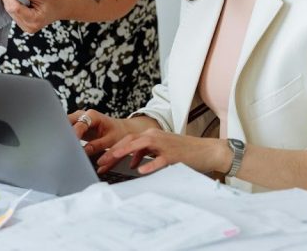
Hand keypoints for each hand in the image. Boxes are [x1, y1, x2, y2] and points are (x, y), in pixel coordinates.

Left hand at [1, 0, 64, 33]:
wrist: (63, 8)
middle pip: (11, 11)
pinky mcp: (24, 24)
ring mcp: (25, 27)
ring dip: (9, 0)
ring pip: (10, 12)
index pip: (15, 8)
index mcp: (34, 20)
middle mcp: (28, 26)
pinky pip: (13, 13)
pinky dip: (12, 4)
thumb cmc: (55, 1)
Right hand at [68, 109, 128, 158]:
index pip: (78, 125)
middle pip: (66, 122)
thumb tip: (83, 151)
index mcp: (92, 115)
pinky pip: (67, 131)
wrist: (121, 129)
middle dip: (63, 134)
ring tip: (63, 150)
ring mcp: (78, 120)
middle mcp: (83, 115)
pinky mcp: (76, 127)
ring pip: (64, 126)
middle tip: (62, 149)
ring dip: (63, 137)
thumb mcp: (110, 140)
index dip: (73, 136)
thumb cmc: (118, 133)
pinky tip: (65, 148)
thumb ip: (97, 145)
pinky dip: (65, 139)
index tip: (70, 146)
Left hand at [98, 129, 230, 176]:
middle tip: (100, 162)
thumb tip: (131, 162)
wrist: (206, 150)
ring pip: (141, 145)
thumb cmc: (184, 151)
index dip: (113, 148)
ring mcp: (165, 145)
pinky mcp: (174, 155)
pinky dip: (149, 164)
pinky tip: (140, 170)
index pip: (128, 139)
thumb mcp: (161, 150)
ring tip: (113, 160)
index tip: (101, 159)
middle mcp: (156, 136)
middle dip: (113, 151)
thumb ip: (146, 153)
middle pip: (130, 141)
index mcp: (152, 134)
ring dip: (125, 152)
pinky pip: (160, 159)